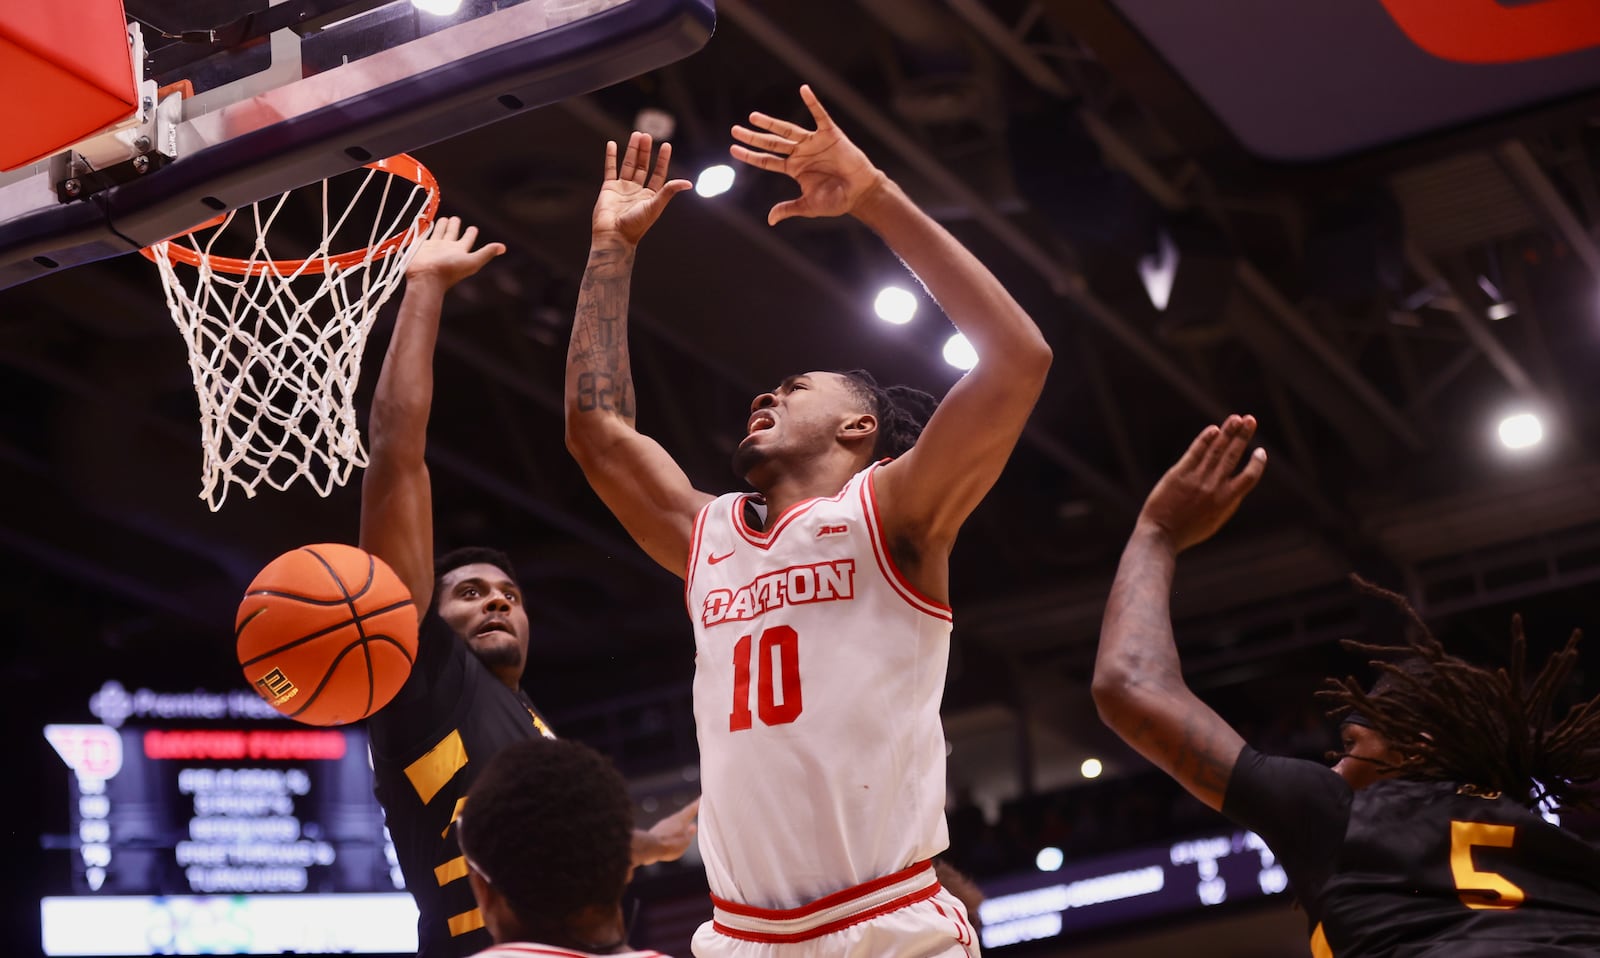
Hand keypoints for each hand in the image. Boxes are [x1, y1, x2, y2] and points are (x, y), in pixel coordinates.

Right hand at [404, 216, 505, 286]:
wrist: (426, 278)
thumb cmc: (450, 271)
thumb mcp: (472, 262)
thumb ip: (486, 253)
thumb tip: (503, 247)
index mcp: (460, 251)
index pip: (467, 240)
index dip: (470, 234)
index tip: (473, 228)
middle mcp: (447, 249)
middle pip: (452, 234)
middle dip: (455, 227)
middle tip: (456, 218)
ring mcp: (433, 247)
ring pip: (439, 233)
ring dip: (442, 226)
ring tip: (444, 218)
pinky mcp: (421, 246)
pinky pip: (424, 234)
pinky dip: (426, 228)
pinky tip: (425, 223)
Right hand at [592, 132, 691, 246]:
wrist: (614, 235)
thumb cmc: (636, 224)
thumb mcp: (655, 205)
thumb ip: (669, 191)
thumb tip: (689, 183)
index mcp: (651, 196)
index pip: (659, 173)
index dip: (663, 160)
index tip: (666, 145)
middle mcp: (637, 191)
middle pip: (643, 166)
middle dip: (646, 151)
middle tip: (647, 135)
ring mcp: (623, 188)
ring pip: (629, 165)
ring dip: (632, 150)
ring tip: (636, 135)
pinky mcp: (609, 188)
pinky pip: (610, 169)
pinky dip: (611, 157)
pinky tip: (612, 144)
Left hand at [635, 797, 698, 865]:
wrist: (650, 848)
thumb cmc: (670, 844)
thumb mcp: (685, 841)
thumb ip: (689, 834)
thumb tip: (693, 827)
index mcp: (681, 819)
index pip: (692, 809)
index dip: (698, 803)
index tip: (702, 796)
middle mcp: (672, 819)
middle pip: (683, 814)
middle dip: (689, 813)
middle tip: (695, 810)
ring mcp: (663, 825)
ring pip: (675, 822)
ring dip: (681, 824)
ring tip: (687, 827)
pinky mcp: (657, 832)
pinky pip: (668, 830)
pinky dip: (673, 832)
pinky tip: (674, 837)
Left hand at [730, 84, 886, 225]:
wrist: (860, 193)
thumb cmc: (836, 200)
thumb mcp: (808, 206)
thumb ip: (789, 208)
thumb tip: (770, 219)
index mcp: (794, 169)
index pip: (767, 161)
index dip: (750, 156)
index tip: (734, 149)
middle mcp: (801, 153)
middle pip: (772, 143)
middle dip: (753, 137)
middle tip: (735, 130)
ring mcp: (814, 142)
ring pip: (788, 130)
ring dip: (771, 123)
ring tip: (753, 117)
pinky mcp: (830, 134)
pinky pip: (820, 116)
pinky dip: (813, 102)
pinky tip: (804, 90)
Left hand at [1138, 415, 1266, 553]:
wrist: (1160, 536)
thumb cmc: (1187, 531)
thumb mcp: (1214, 522)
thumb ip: (1226, 503)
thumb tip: (1236, 488)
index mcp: (1227, 501)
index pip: (1249, 477)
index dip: (1257, 462)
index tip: (1260, 450)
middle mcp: (1214, 487)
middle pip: (1233, 456)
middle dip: (1243, 436)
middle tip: (1251, 419)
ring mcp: (1197, 479)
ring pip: (1216, 450)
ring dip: (1227, 432)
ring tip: (1236, 418)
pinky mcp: (1179, 473)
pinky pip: (1195, 452)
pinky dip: (1205, 439)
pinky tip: (1213, 429)